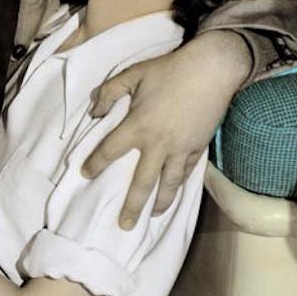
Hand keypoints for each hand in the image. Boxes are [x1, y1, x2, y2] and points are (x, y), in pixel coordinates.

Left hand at [82, 31, 249, 228]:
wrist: (211, 70)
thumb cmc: (169, 70)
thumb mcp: (133, 74)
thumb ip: (109, 92)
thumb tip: (94, 111)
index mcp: (137, 126)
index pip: (110, 151)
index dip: (95, 164)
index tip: (85, 174)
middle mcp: (158, 144)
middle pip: (141, 182)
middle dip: (132, 205)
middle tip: (124, 225)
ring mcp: (180, 149)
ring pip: (169, 184)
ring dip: (160, 203)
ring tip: (151, 218)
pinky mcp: (197, 147)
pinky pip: (186, 172)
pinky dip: (179, 185)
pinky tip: (173, 192)